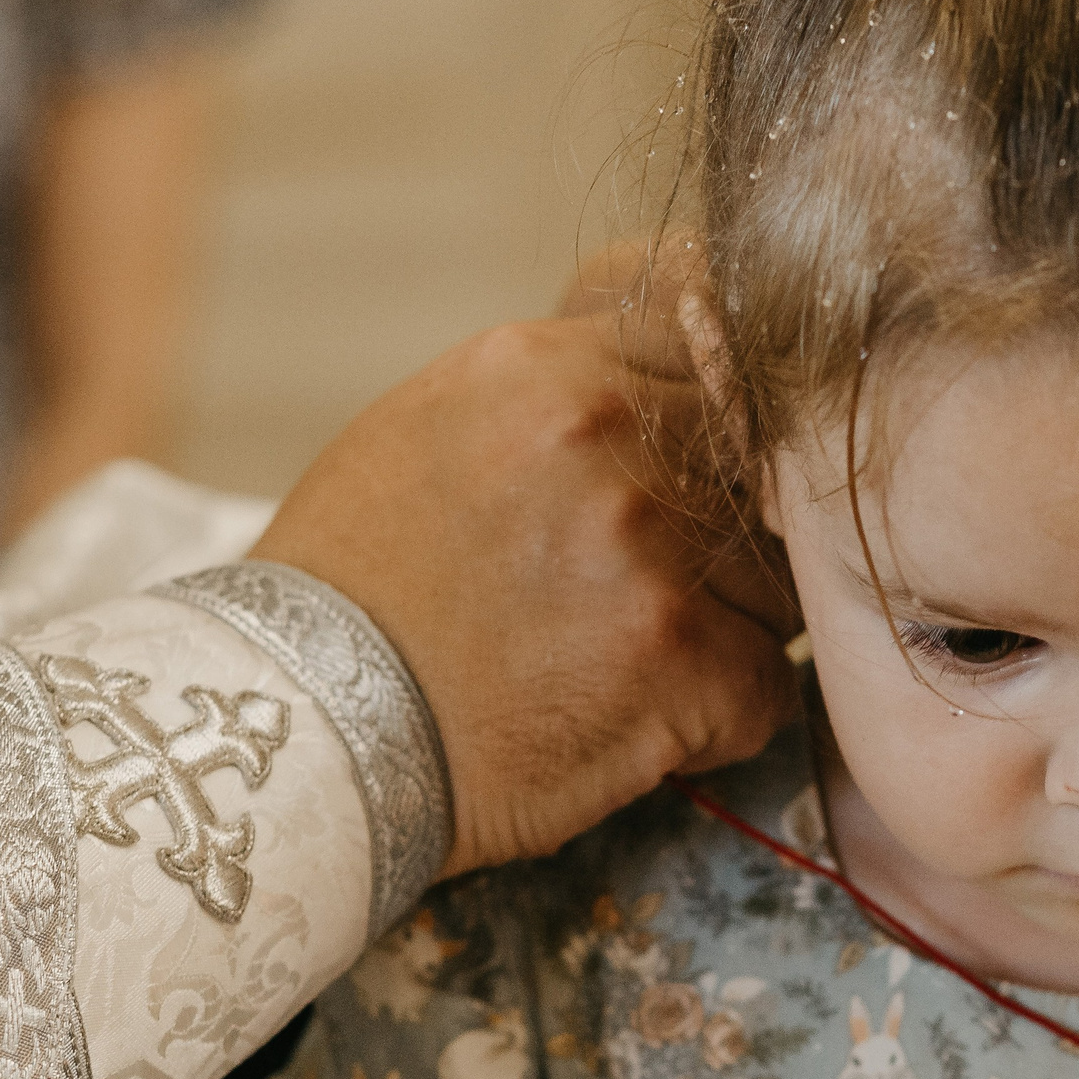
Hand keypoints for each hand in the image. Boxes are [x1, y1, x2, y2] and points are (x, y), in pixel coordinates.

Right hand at [249, 316, 794, 878]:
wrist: (299, 735)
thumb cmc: (359, 594)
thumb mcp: (440, 428)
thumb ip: (567, 389)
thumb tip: (693, 358)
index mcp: (546, 365)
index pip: (720, 343)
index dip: (729, 419)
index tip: (714, 471)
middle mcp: (606, 434)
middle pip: (766, 464)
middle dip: (742, 532)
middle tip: (666, 592)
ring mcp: (649, 547)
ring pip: (779, 579)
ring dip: (731, 629)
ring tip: (628, 665)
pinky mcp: (680, 661)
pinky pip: (768, 686)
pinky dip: (718, 720)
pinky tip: (637, 726)